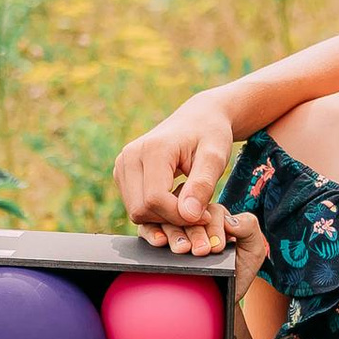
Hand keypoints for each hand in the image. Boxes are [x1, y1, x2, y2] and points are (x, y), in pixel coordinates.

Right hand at [115, 90, 241, 253]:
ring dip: (164, 216)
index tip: (205, 215)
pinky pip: (135, 207)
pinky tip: (175, 198)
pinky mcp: (122, 174)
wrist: (198, 119)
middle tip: (198, 210)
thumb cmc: (210, 135)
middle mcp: (129, 156)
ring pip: (136, 212)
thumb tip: (189, 215)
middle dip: (171, 218)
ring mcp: (122, 165)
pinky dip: (156, 211)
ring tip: (188, 200)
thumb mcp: (216, 157)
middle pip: (141, 209)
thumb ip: (203, 185)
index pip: (155, 199)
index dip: (180, 216)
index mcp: (152, 149)